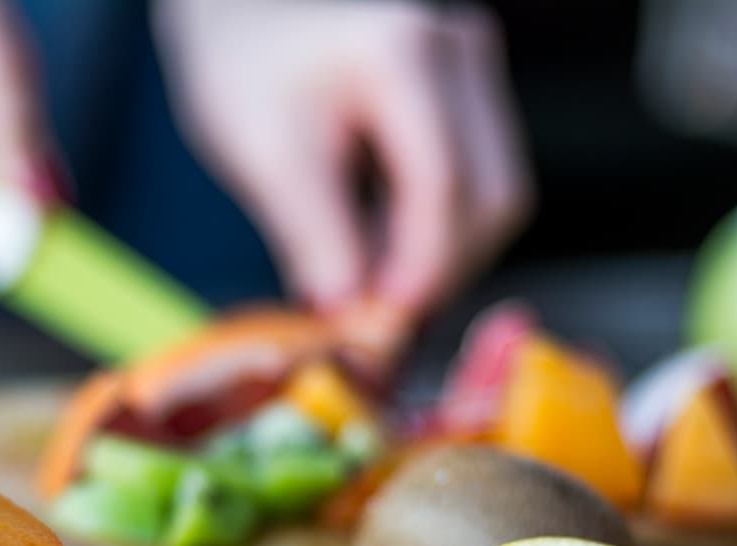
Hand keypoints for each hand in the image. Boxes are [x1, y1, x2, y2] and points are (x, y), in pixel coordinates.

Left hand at [155, 0, 532, 341]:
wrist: (244, 4)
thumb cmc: (242, 65)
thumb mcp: (262, 154)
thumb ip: (312, 238)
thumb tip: (354, 320)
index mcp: (401, 52)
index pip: (441, 183)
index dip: (420, 267)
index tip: (383, 324)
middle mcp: (458, 47)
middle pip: (490, 193)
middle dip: (438, 270)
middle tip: (373, 318)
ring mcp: (473, 63)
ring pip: (495, 192)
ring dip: (440, 255)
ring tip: (365, 277)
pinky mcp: (471, 86)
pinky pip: (479, 177)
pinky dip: (437, 227)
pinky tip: (380, 244)